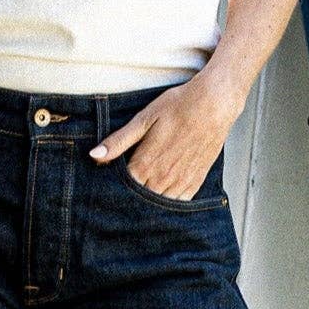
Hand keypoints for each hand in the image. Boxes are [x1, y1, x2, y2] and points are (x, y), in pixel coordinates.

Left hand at [89, 78, 238, 199]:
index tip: (106, 184)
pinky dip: (168, 203)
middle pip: (139, 199)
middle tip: (121, 192)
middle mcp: (163, 178)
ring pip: (158, 204)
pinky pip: (178, 202)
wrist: (215, 104)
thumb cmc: (178, 106)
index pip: (122, 188)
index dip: (113, 187)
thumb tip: (94, 156)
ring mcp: (181, 182)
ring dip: (148, 202)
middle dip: (129, 196)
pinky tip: (162, 194)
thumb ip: (118, 141)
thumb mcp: (144, 119)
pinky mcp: (196, 181)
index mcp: (146, 163)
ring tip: (141, 193)